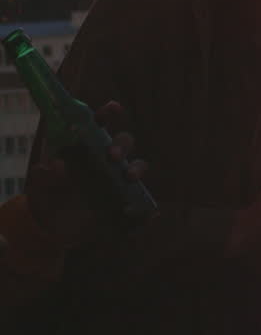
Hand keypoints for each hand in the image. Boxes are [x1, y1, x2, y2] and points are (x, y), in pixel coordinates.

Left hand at [26, 100, 147, 245]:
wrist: (53, 226)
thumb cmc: (49, 197)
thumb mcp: (41, 187)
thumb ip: (45, 176)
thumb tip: (54, 164)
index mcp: (87, 147)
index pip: (100, 124)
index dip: (108, 113)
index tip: (114, 108)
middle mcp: (107, 159)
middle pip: (124, 142)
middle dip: (121, 145)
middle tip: (112, 156)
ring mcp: (118, 179)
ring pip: (137, 165)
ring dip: (136, 168)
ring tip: (129, 178)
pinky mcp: (125, 199)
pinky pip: (142, 199)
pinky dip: (146, 206)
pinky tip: (147, 212)